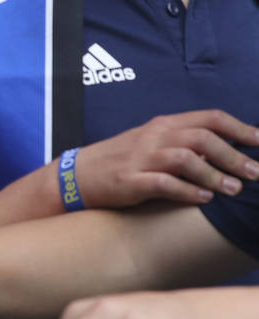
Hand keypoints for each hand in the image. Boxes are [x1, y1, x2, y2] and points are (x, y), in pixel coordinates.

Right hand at [73, 110, 258, 207]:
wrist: (77, 176)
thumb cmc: (121, 161)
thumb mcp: (152, 143)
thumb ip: (183, 143)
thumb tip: (224, 151)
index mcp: (163, 125)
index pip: (209, 118)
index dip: (240, 129)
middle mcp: (154, 137)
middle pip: (203, 138)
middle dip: (234, 156)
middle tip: (256, 173)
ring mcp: (141, 158)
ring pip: (186, 159)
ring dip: (215, 175)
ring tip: (234, 190)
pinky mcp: (130, 181)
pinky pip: (164, 184)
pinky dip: (189, 191)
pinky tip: (204, 199)